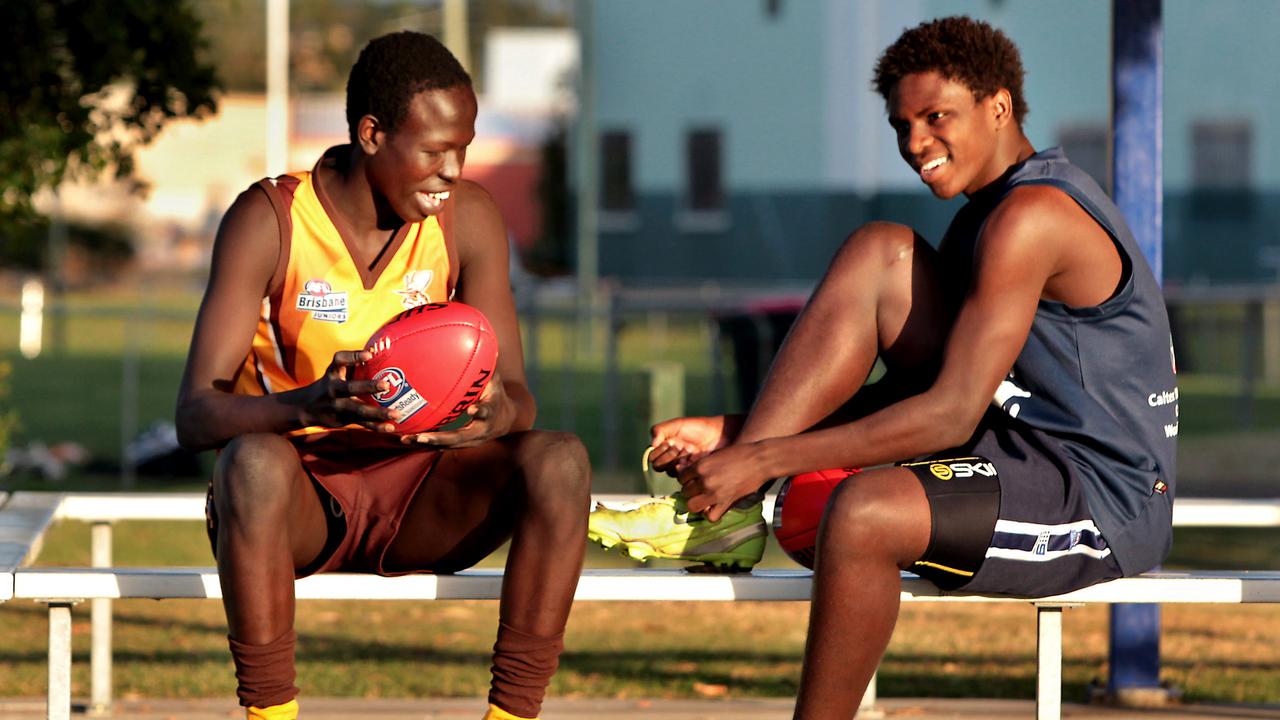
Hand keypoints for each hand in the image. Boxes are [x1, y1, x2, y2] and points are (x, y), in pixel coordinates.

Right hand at [296, 350, 397, 430]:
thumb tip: (377, 350)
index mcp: (333, 373)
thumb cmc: (330, 384)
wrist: (306, 408)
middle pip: (350, 388)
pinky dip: (377, 426)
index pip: (339, 360)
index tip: (369, 354)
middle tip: (386, 385)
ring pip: (359, 410)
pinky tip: (391, 427)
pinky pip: (362, 424)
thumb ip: (353, 363)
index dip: (353, 356)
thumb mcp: (335, 371)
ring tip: (396, 413)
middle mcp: (333, 389)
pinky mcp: (343, 420)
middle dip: (368, 386)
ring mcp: (338, 406)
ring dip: (378, 412)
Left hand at [401, 369, 516, 448]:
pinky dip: (424, 444)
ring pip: (446, 446)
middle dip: (440, 438)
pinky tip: (405, 439)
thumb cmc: (496, 395)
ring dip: (426, 444)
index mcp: (490, 412)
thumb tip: (482, 340)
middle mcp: (480, 431)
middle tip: (422, 436)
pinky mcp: (460, 445)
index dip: (480, 410)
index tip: (472, 409)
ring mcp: (470, 441)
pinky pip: (441, 446)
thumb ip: (485, 366)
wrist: (505, 421)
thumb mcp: (494, 381)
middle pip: (460, 438)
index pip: (487, 412)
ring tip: (405, 439)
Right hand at [647, 414, 742, 475]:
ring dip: (677, 463)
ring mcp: (681, 468)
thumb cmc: (699, 428)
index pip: (652, 456)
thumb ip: (661, 430)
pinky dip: (686, 470)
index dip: (659, 452)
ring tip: (689, 454)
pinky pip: (682, 479)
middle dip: (667, 458)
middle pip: (658, 467)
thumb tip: (652, 444)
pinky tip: (694, 461)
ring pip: (670, 473)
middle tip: (679, 448)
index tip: (670, 443)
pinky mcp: (692, 476)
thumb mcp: (678, 424)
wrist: (720, 435)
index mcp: (665, 447)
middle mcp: (670, 459)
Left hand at [677, 442, 769, 521]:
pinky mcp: (726, 503)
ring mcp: (715, 493)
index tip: (693, 480)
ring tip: (703, 500)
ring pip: (692, 506)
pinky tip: (714, 508)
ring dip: (696, 504)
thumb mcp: (716, 454)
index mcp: (700, 466)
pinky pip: (710, 516)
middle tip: (698, 490)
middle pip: (685, 492)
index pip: (681, 478)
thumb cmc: (739, 453)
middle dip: (690, 491)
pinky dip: (710, 514)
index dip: (686, 479)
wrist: (760, 459)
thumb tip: (683, 469)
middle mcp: (704, 480)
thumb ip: (700, 464)